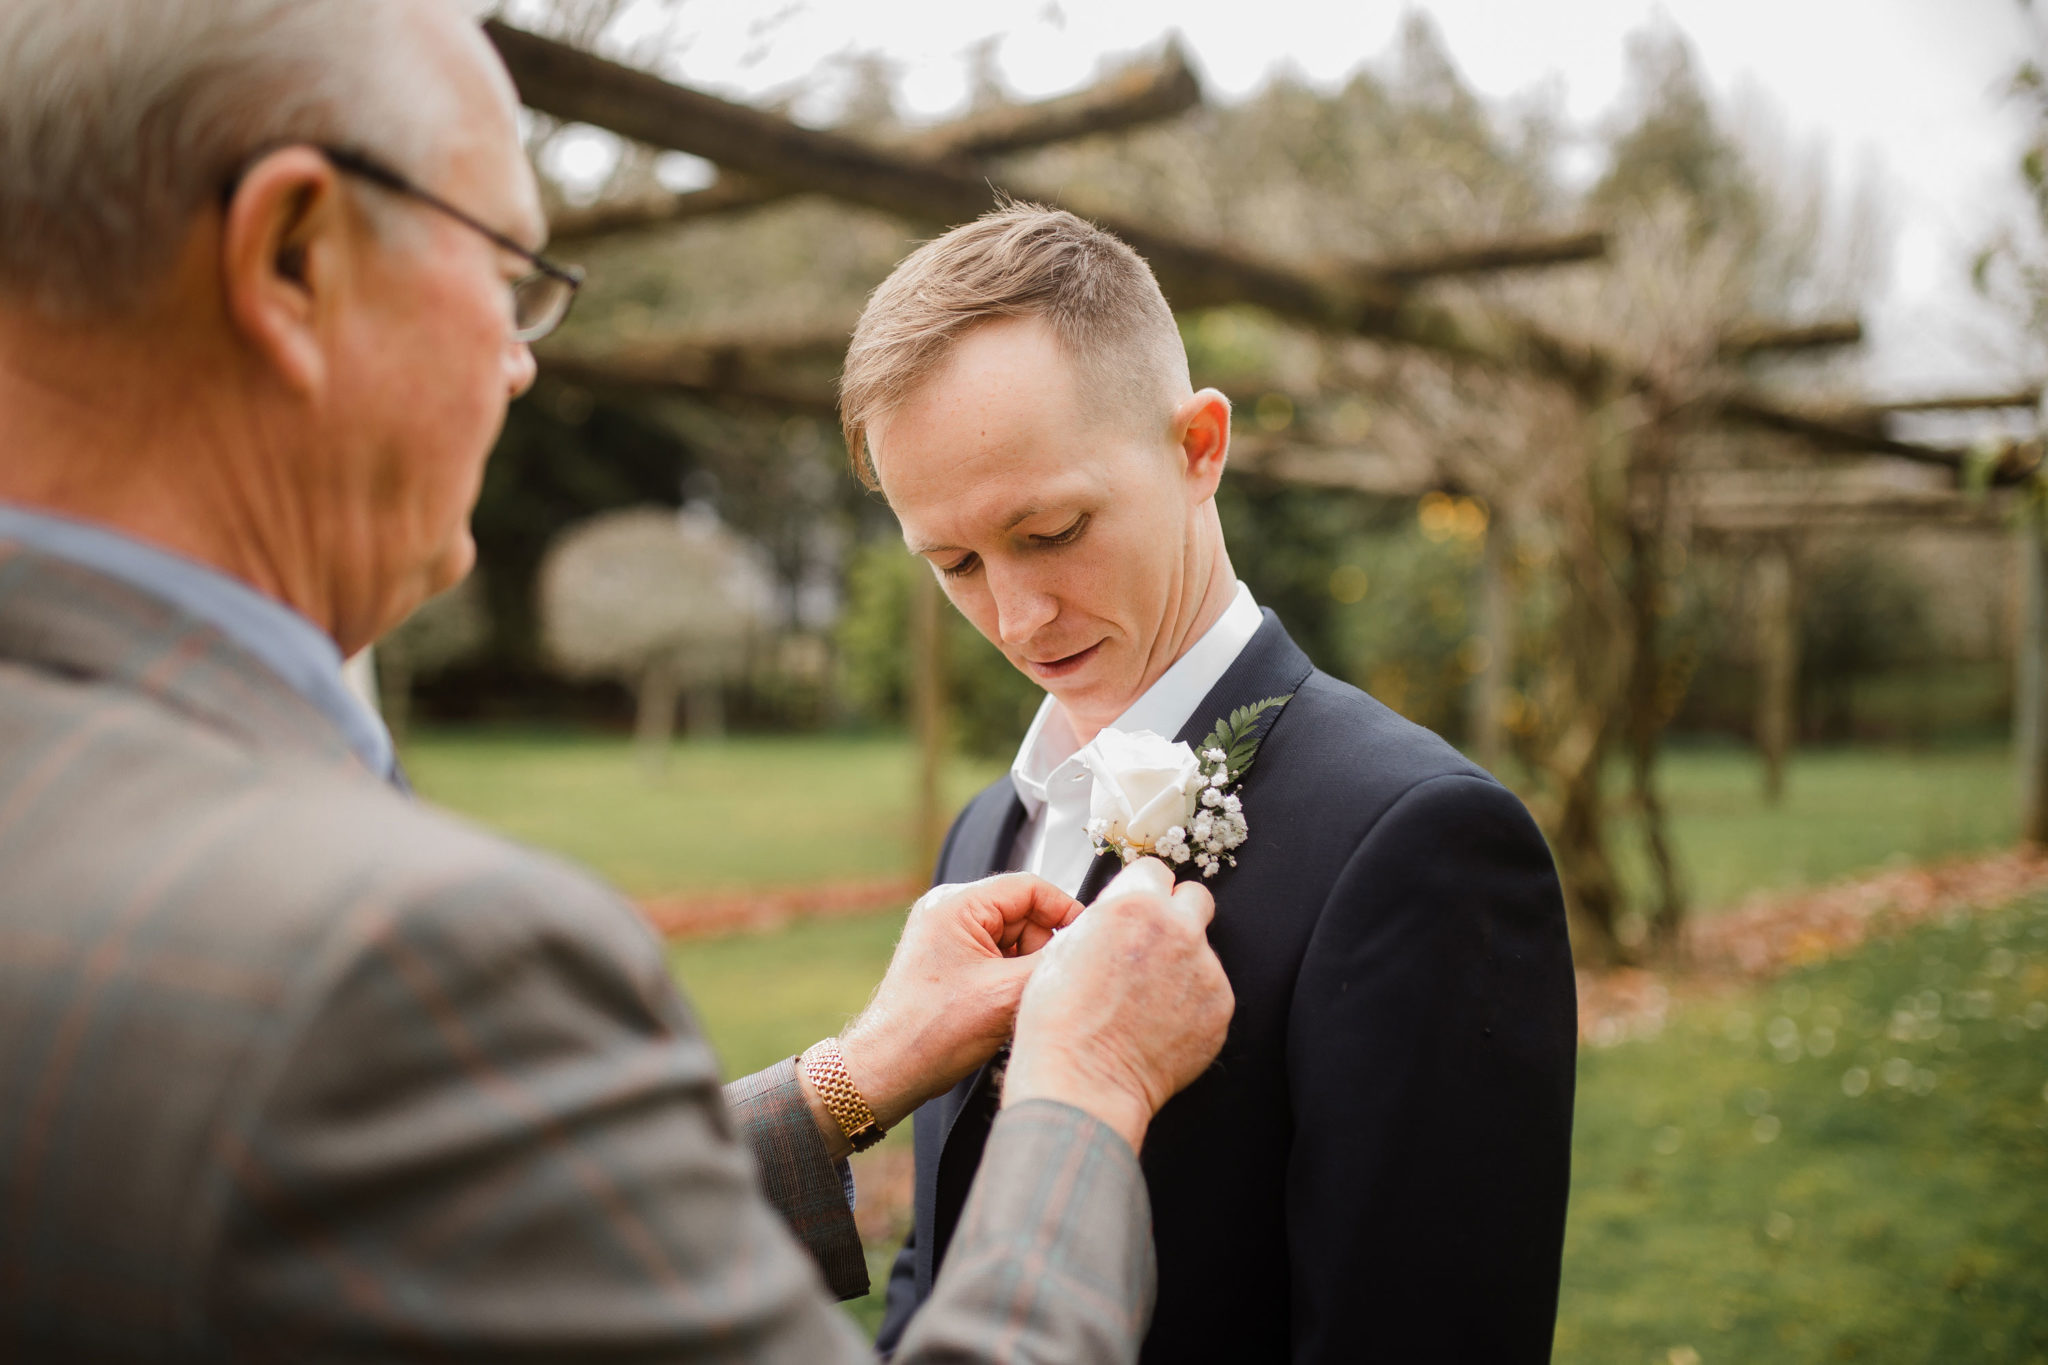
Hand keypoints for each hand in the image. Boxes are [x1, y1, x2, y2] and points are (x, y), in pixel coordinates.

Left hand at [833, 873, 1081, 1134]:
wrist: (886, 1072)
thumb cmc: (930, 1033)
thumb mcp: (1008, 994)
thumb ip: (1055, 961)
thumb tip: (1091, 944)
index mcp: (956, 904)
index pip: (1031, 887)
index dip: (1065, 913)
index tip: (1085, 941)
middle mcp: (947, 911)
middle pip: (1024, 914)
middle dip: (1040, 950)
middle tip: (1037, 986)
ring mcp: (945, 936)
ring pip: (1013, 940)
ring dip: (1024, 970)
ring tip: (1014, 1004)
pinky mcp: (947, 962)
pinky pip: (995, 959)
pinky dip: (1008, 981)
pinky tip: (1003, 1010)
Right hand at [1001, 858, 1233, 1151]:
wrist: (1083, 1080)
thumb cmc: (1062, 1021)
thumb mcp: (1066, 946)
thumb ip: (1107, 918)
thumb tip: (1122, 913)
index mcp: (1134, 905)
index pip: (1156, 869)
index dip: (1144, 890)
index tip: (1139, 907)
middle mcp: (1177, 930)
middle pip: (1196, 897)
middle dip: (1177, 914)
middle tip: (1154, 943)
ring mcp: (1204, 970)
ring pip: (1202, 948)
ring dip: (1182, 963)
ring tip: (1146, 998)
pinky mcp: (1219, 1007)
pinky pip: (1210, 991)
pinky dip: (1192, 1002)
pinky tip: (1160, 1021)